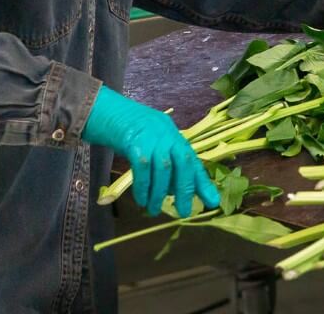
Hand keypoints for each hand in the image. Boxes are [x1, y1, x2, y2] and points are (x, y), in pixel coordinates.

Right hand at [82, 86, 219, 216]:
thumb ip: (168, 161)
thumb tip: (177, 190)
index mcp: (176, 137)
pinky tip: (141, 200)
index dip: (203, 182)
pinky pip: (142, 168)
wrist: (110, 112)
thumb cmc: (135, 132)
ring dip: (160, 193)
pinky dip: (143, 187)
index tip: (213, 202)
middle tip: (184, 211)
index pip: (193, 161)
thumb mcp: (156, 142)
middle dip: (185, 190)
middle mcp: (168, 136)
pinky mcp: (134, 142)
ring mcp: (152, 138)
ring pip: (163, 169)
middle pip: (183, 164)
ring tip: (154, 210)